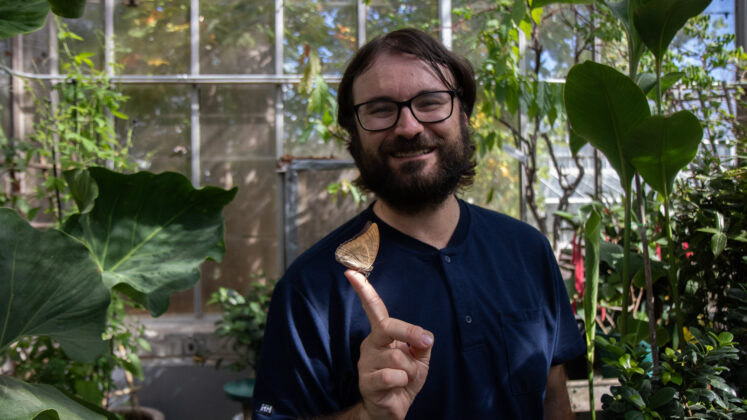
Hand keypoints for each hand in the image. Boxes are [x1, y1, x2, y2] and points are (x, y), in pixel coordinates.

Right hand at [345, 269, 433, 419]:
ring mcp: (365, 363)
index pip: (373, 308)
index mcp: (381, 334)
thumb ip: (421, 343)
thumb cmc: (404, 380)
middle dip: (410, 332)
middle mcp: (370, 344)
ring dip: (410, 370)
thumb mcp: (420, 359)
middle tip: (425, 342)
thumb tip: (424, 337)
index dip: (363, 290)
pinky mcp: (366, 381)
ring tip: (404, 379)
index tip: (351, 272)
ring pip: (397, 357)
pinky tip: (397, 387)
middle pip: (388, 327)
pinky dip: (403, 382)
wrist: (392, 409)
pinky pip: (392, 376)